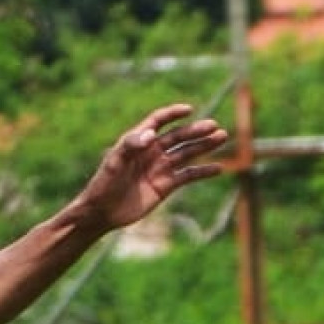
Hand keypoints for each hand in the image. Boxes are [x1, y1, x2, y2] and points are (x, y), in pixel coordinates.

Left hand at [80, 104, 230, 231]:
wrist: (101, 213)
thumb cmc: (102, 185)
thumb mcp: (113, 164)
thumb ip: (130, 146)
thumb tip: (151, 134)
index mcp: (137, 142)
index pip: (158, 121)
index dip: (172, 114)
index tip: (189, 110)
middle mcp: (151, 152)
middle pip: (178, 136)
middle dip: (196, 131)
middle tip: (214, 127)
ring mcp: (160, 168)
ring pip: (187, 153)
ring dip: (204, 145)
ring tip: (222, 138)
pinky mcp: (165, 186)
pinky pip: (188, 176)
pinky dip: (203, 172)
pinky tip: (218, 168)